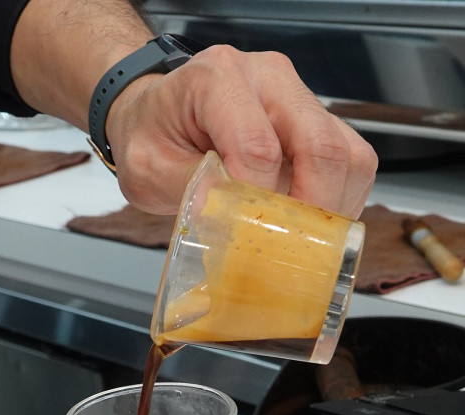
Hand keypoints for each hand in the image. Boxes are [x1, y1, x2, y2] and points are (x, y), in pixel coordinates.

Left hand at [106, 45, 377, 217]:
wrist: (157, 119)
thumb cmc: (151, 137)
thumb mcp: (147, 168)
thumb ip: (187, 188)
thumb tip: (230, 217)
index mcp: (218, 79)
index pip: (258, 146)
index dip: (261, 202)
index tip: (249, 238)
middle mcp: (268, 79)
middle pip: (320, 145)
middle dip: (314, 210)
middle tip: (294, 252)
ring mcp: (299, 98)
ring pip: (347, 154)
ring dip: (334, 208)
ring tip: (305, 242)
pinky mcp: (317, 122)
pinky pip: (351, 162)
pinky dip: (340, 201)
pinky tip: (312, 226)